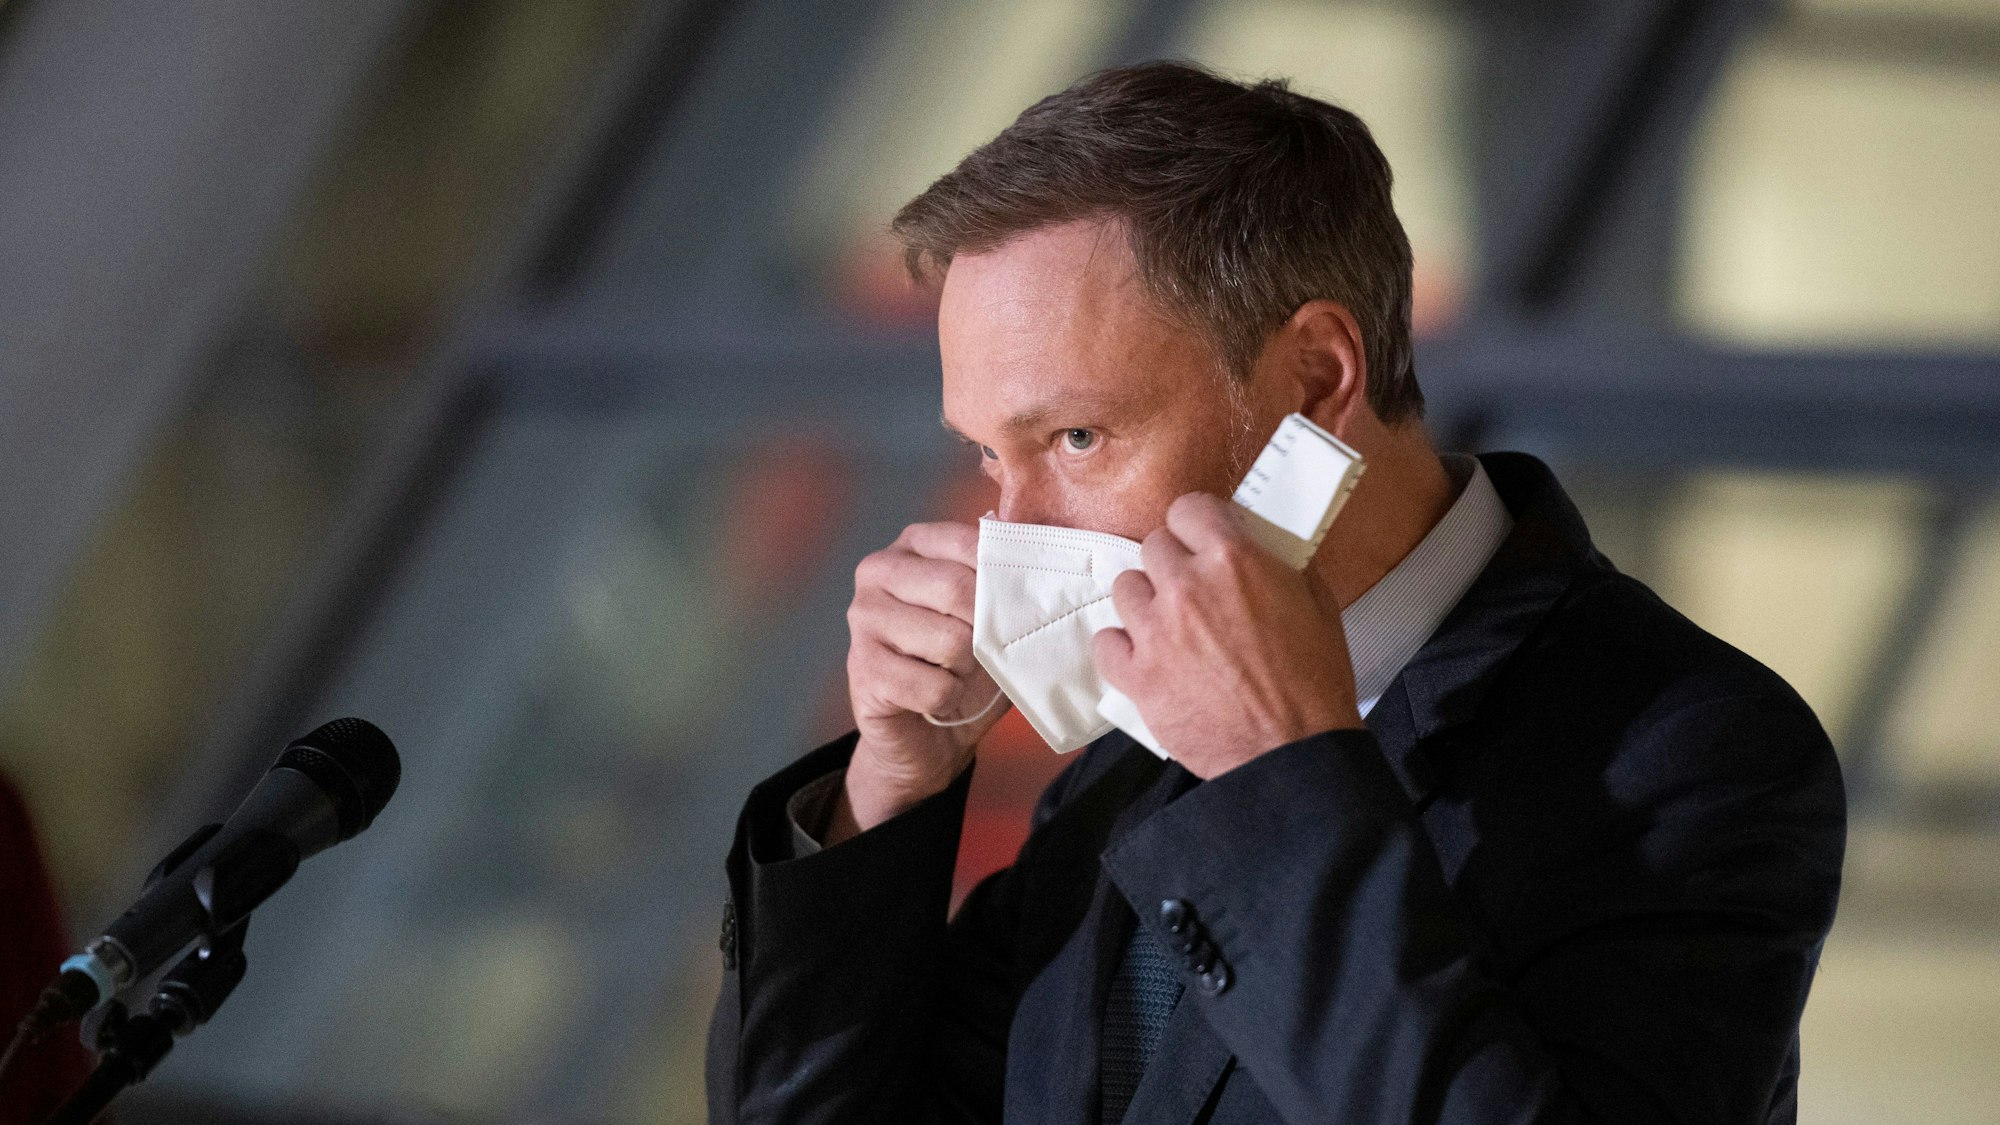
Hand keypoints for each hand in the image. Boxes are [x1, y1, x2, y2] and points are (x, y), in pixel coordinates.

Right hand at [837, 521, 1009, 838]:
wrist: (924, 735)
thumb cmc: (965, 664)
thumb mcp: (993, 615)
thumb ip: (1011, 579)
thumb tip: (1047, 551)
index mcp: (914, 544)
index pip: (971, 543)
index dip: (1006, 579)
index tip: (1022, 607)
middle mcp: (879, 570)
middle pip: (959, 590)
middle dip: (986, 632)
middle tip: (983, 652)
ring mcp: (864, 618)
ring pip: (951, 642)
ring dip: (968, 671)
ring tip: (955, 674)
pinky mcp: (862, 668)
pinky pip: (934, 687)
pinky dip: (948, 700)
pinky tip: (934, 699)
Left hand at [1092, 492, 1361, 778]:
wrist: (1292, 753)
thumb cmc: (1312, 685)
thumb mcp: (1317, 603)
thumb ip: (1280, 563)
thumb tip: (1260, 545)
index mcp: (1233, 561)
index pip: (1188, 509)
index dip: (1197, 525)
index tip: (1202, 538)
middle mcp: (1187, 588)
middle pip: (1154, 546)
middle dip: (1174, 564)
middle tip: (1195, 590)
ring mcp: (1156, 632)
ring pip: (1126, 588)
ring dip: (1148, 602)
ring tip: (1172, 626)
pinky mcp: (1136, 675)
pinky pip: (1106, 641)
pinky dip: (1123, 647)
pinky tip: (1147, 656)